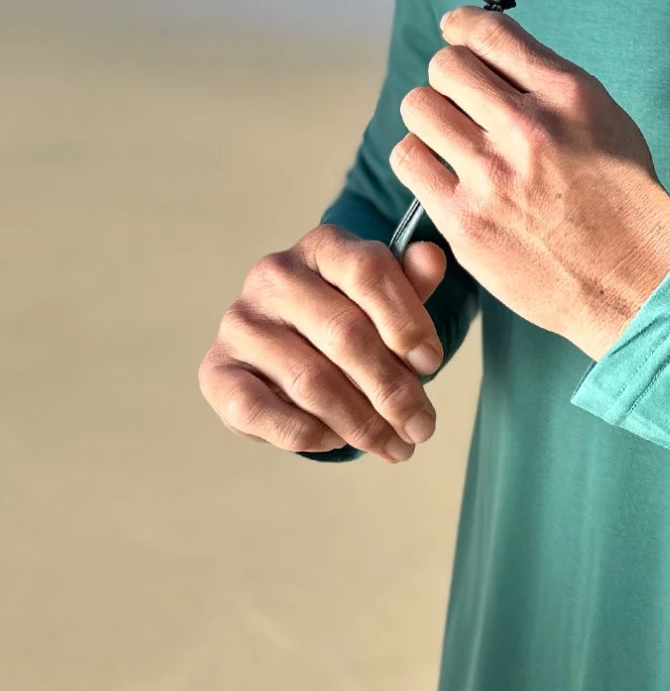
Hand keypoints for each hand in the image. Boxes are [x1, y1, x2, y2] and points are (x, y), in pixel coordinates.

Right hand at [199, 225, 446, 462]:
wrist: (295, 342)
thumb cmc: (353, 314)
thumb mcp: (388, 294)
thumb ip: (411, 279)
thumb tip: (431, 258)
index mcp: (323, 245)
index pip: (368, 272)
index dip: (406, 321)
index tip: (433, 363)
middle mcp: (275, 276)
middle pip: (344, 334)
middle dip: (392, 389)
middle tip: (422, 427)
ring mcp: (240, 323)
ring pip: (311, 380)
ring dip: (360, 422)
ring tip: (394, 445)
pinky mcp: (216, 371)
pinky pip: (261, 411)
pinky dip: (306, 433)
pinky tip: (337, 442)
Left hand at [392, 7, 669, 361]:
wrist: (633, 284)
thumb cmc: (626, 203)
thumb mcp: (610, 122)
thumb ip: (552, 86)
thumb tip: (497, 57)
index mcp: (569, 95)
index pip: (491, 33)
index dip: (463, 25)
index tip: (455, 30)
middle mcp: (528, 128)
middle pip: (446, 65)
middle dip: (450, 76)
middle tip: (461, 98)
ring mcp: (492, 176)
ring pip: (419, 107)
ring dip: (431, 116)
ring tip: (451, 136)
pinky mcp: (464, 221)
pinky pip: (409, 160)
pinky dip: (421, 159)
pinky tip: (444, 171)